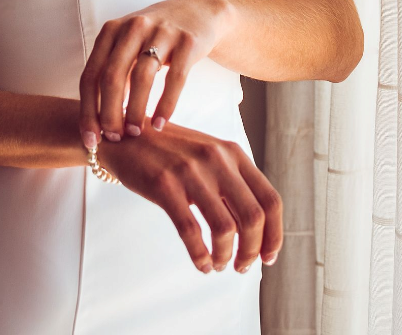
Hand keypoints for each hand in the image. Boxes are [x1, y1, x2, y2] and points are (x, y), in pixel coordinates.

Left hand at [79, 0, 229, 147]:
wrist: (197, 12)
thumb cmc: (154, 37)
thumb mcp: (127, 46)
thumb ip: (111, 74)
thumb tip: (96, 120)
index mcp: (111, 31)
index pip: (90, 75)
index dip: (87, 110)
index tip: (90, 139)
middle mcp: (133, 27)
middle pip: (112, 77)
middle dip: (109, 114)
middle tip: (114, 138)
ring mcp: (162, 32)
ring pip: (142, 77)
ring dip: (135, 111)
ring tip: (135, 132)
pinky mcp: (188, 42)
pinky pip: (175, 78)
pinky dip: (166, 105)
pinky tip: (159, 123)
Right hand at [96, 120, 282, 273]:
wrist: (127, 134)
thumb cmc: (171, 151)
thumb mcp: (209, 155)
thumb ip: (232, 183)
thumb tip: (256, 231)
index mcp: (233, 153)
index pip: (270, 199)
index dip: (275, 235)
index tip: (268, 257)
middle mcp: (217, 159)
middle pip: (253, 217)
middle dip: (252, 251)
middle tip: (242, 267)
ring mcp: (190, 170)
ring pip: (225, 228)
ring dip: (225, 256)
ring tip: (219, 264)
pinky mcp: (164, 185)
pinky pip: (191, 232)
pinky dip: (200, 256)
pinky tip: (201, 264)